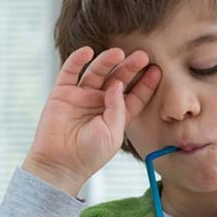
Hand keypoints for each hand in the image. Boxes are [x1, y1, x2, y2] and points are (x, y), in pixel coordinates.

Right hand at [23, 46, 160, 196]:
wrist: (59, 164)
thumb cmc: (89, 154)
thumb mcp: (113, 133)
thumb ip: (118, 108)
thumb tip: (117, 83)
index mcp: (116, 115)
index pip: (134, 95)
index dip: (146, 83)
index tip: (156, 70)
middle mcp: (100, 102)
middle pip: (118, 79)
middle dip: (130, 67)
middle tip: (142, 56)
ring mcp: (81, 96)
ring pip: (97, 72)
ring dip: (107, 61)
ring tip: (118, 53)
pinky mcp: (62, 93)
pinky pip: (70, 72)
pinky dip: (77, 60)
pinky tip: (87, 52)